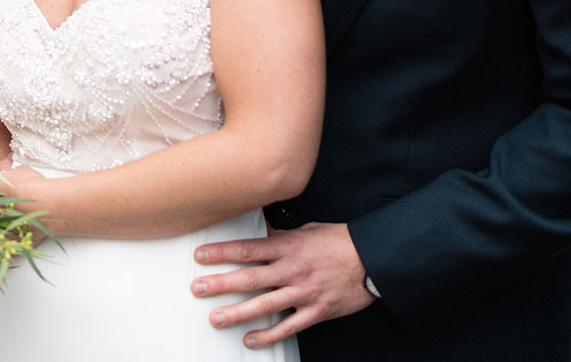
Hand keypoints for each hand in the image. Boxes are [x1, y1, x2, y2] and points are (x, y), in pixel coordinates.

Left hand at [189, 221, 374, 347]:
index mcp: (288, 247)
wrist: (373, 259)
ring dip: (237, 313)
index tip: (200, 256)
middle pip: (249, 278)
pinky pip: (288, 326)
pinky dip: (269, 335)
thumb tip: (258, 237)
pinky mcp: (316, 312)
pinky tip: (251, 339)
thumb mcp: (306, 231)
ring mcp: (304, 293)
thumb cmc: (339, 242)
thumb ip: (280, 237)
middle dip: (220, 284)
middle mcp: (292, 270)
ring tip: (216, 318)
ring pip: (264, 305)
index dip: (221, 253)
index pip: (247, 249)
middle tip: (198, 289)